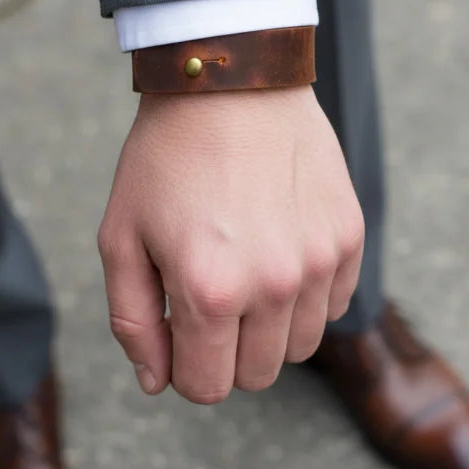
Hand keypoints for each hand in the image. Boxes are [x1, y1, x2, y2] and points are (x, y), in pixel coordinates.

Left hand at [98, 85, 363, 402]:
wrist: (232, 82)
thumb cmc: (167, 157)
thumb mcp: (120, 236)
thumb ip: (133, 321)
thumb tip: (155, 382)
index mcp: (209, 291)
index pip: (206, 386)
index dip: (185, 369)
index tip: (178, 331)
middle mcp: (273, 285)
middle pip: (257, 375)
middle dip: (226, 353)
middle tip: (210, 299)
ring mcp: (319, 261)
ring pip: (301, 347)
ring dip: (269, 329)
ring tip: (246, 272)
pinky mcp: (348, 236)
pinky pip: (332, 304)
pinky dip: (305, 296)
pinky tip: (280, 251)